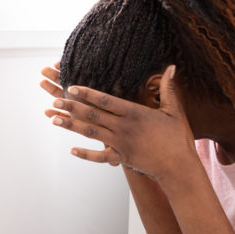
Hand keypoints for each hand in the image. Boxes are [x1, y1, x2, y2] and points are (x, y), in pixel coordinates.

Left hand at [45, 65, 194, 182]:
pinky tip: (71, 150)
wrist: (179, 167)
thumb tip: (171, 66)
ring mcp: (121, 144)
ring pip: (91, 133)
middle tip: (54, 99)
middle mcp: (124, 128)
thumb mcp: (174, 110)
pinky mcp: (121, 158)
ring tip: (54, 119)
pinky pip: (99, 157)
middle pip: (93, 115)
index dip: (87, 93)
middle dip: (72, 107)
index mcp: (135, 113)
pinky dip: (85, 154)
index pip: (106, 100)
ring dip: (71, 126)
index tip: (71, 87)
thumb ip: (168, 88)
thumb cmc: (178, 137)